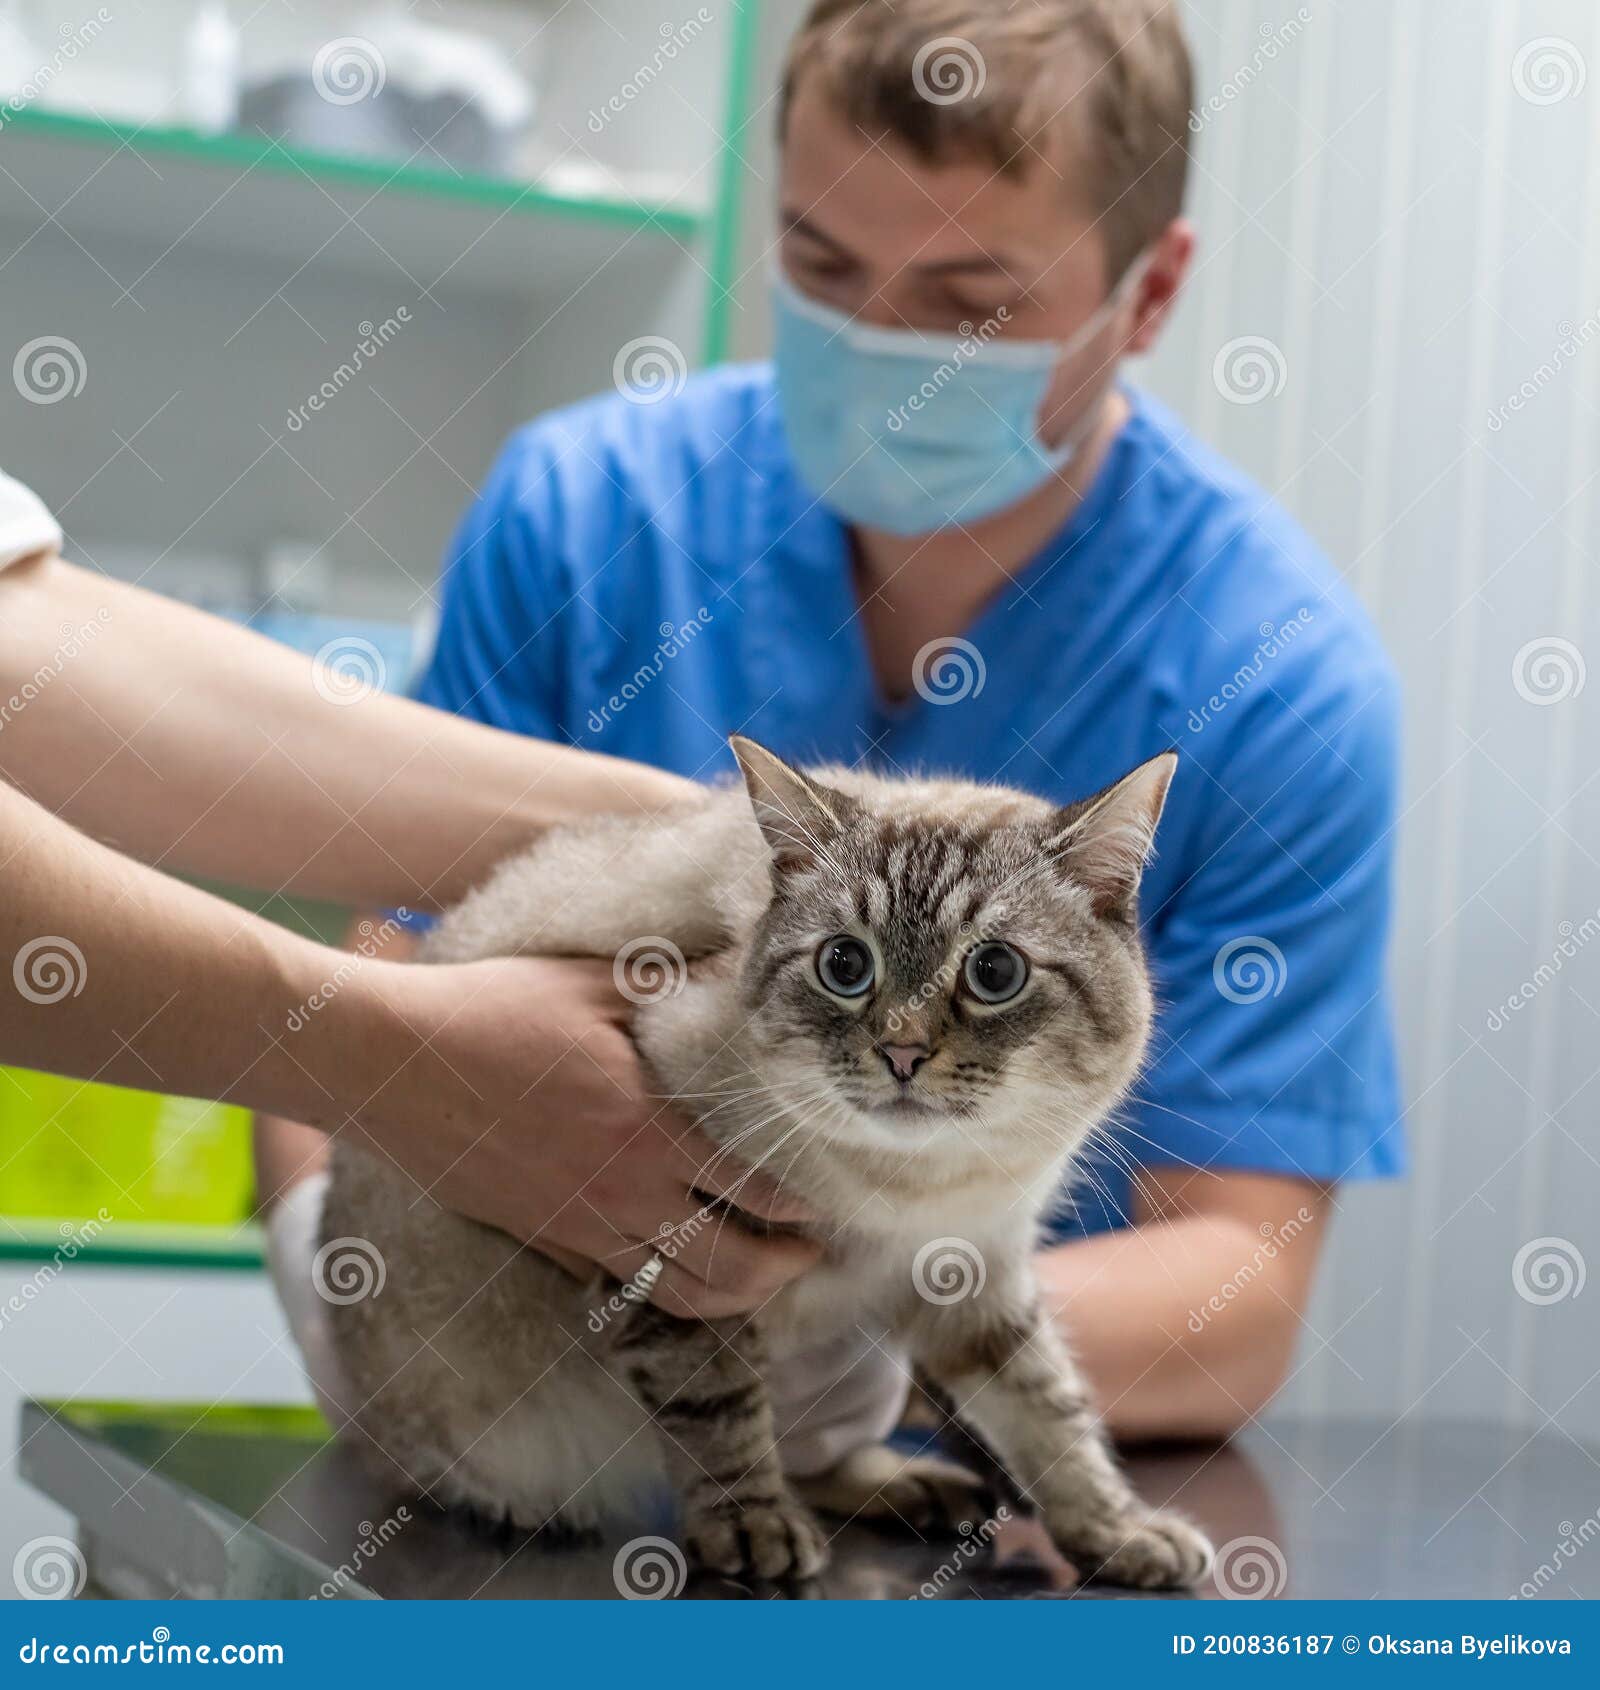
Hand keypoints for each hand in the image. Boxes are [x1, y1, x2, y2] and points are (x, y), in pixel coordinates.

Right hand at [331, 954, 820, 1318]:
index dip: (801, 1205)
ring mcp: (580, 1226)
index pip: (753, 1188)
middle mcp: (623, 1195)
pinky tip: (678, 1270)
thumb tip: (735, 964)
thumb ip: (671, 984)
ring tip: (762, 1277)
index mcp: (648, 1132)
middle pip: (728, 1268)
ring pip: (676, 1294)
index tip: (829, 1202)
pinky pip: (618, 1284)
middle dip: (783, 1269)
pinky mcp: (544, 1238)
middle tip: (810, 1254)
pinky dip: (662, 1291)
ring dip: (732, 1296)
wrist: (393, 1065)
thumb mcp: (591, 984)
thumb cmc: (492, 1012)